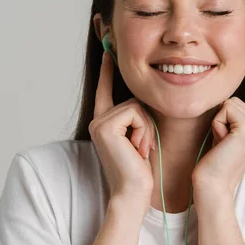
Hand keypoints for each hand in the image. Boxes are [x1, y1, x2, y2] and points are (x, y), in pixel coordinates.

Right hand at [88, 52, 156, 205]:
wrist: (133, 192)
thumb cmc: (141, 171)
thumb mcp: (140, 137)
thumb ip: (137, 118)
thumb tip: (147, 97)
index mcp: (104, 123)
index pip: (104, 90)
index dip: (107, 71)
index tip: (108, 51)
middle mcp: (97, 120)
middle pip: (133, 99)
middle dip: (147, 122)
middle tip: (143, 148)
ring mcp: (99, 122)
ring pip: (135, 105)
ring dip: (146, 128)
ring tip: (140, 150)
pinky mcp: (105, 126)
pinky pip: (135, 112)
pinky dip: (143, 130)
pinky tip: (138, 149)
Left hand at [192, 54, 244, 195]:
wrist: (213, 185)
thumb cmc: (214, 162)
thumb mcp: (227, 134)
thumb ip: (234, 117)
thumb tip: (228, 98)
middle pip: (237, 98)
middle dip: (222, 116)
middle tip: (222, 141)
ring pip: (230, 102)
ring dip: (219, 121)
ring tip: (221, 143)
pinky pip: (226, 109)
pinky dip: (218, 124)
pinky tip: (221, 142)